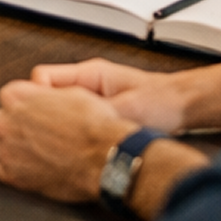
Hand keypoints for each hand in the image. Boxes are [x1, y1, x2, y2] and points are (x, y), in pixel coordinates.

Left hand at [0, 79, 136, 202]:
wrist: (104, 158)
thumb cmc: (93, 125)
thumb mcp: (71, 92)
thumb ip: (44, 94)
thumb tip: (40, 96)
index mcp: (16, 97)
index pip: (7, 97)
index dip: (23, 105)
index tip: (33, 113)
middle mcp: (6, 122)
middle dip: (12, 127)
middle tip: (34, 134)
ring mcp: (7, 151)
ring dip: (10, 148)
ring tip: (32, 153)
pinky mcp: (13, 176)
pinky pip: (2, 171)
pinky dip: (14, 170)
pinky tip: (32, 169)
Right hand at [30, 59, 189, 133]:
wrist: (184, 106)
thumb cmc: (161, 101)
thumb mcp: (127, 108)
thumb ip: (98, 112)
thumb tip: (71, 123)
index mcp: (89, 74)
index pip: (42, 77)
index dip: (37, 96)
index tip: (38, 115)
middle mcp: (86, 84)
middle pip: (45, 93)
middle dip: (42, 112)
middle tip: (44, 133)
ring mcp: (90, 99)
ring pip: (56, 108)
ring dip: (57, 123)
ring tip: (61, 141)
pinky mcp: (97, 115)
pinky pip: (72, 120)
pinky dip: (70, 132)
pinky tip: (76, 147)